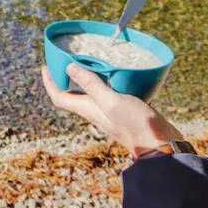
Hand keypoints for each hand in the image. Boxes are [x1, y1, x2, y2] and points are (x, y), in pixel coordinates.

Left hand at [42, 64, 181, 157]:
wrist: (162, 147)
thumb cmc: (136, 125)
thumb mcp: (112, 101)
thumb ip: (92, 85)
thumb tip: (69, 68)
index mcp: (88, 109)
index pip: (59, 96)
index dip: (49, 82)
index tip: (45, 67)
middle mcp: (95, 111)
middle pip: (72, 94)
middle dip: (65, 78)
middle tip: (65, 60)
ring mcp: (110, 112)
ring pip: (90, 94)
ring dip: (85, 79)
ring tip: (89, 62)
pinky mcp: (124, 111)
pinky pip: (108, 94)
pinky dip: (106, 82)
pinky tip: (116, 74)